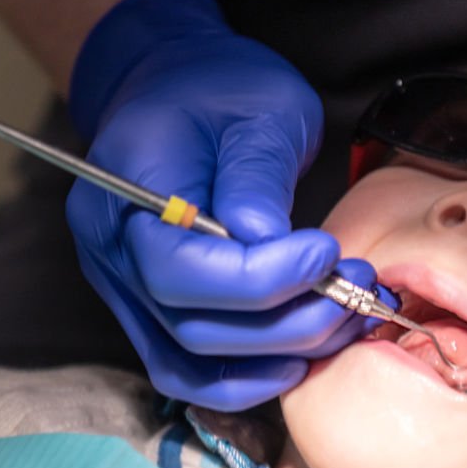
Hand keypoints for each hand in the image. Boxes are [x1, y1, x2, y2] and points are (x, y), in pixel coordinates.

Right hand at [66, 0, 386, 409]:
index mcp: (123, 189)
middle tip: (355, 290)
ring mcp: (124, 287)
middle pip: (192, 326)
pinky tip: (299, 360)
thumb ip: (257, 176)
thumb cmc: (219, 88)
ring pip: (195, 359)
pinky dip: (244, 379)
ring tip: (346, 317)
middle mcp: (111, 251)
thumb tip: (268, 243)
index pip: (182, 270)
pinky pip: (187, 371)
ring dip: (281, 354)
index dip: (263, 278)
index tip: (325, 253)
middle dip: (289, 322)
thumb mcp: (257, 107)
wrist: (175, 89)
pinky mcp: (149, 310)